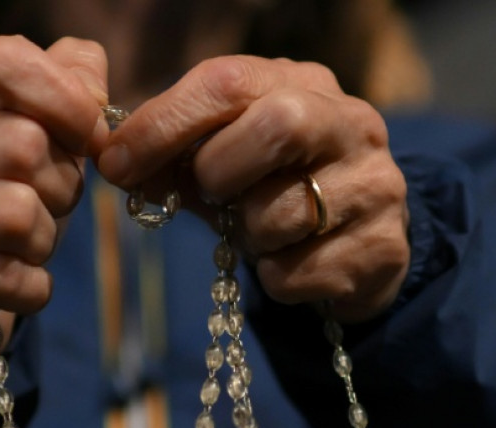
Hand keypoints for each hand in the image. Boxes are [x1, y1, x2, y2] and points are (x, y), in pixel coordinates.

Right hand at [0, 36, 108, 361]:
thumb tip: (92, 91)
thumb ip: (69, 87)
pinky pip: (12, 279)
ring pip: (18, 214)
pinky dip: (32, 287)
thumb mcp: (38, 135)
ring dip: (44, 240)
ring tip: (23, 244)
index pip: (0, 63)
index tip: (87, 138)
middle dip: (62, 186)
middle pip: (23, 146)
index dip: (64, 98)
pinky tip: (10, 281)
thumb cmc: (1, 199)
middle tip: (47, 204)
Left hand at [97, 56, 408, 321]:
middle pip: (277, 125)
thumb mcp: (222, 161)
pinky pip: (296, 273)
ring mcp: (375, 183)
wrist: (356, 244)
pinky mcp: (382, 246)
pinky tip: (289, 263)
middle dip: (220, 169)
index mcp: (300, 84)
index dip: (162, 122)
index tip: (114, 162)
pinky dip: (272, 278)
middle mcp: (349, 122)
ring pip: (281, 213)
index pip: (228, 82)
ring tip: (259, 232)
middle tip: (210, 195)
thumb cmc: (273, 191)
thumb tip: (113, 161)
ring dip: (246, 236)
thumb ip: (172, 157)